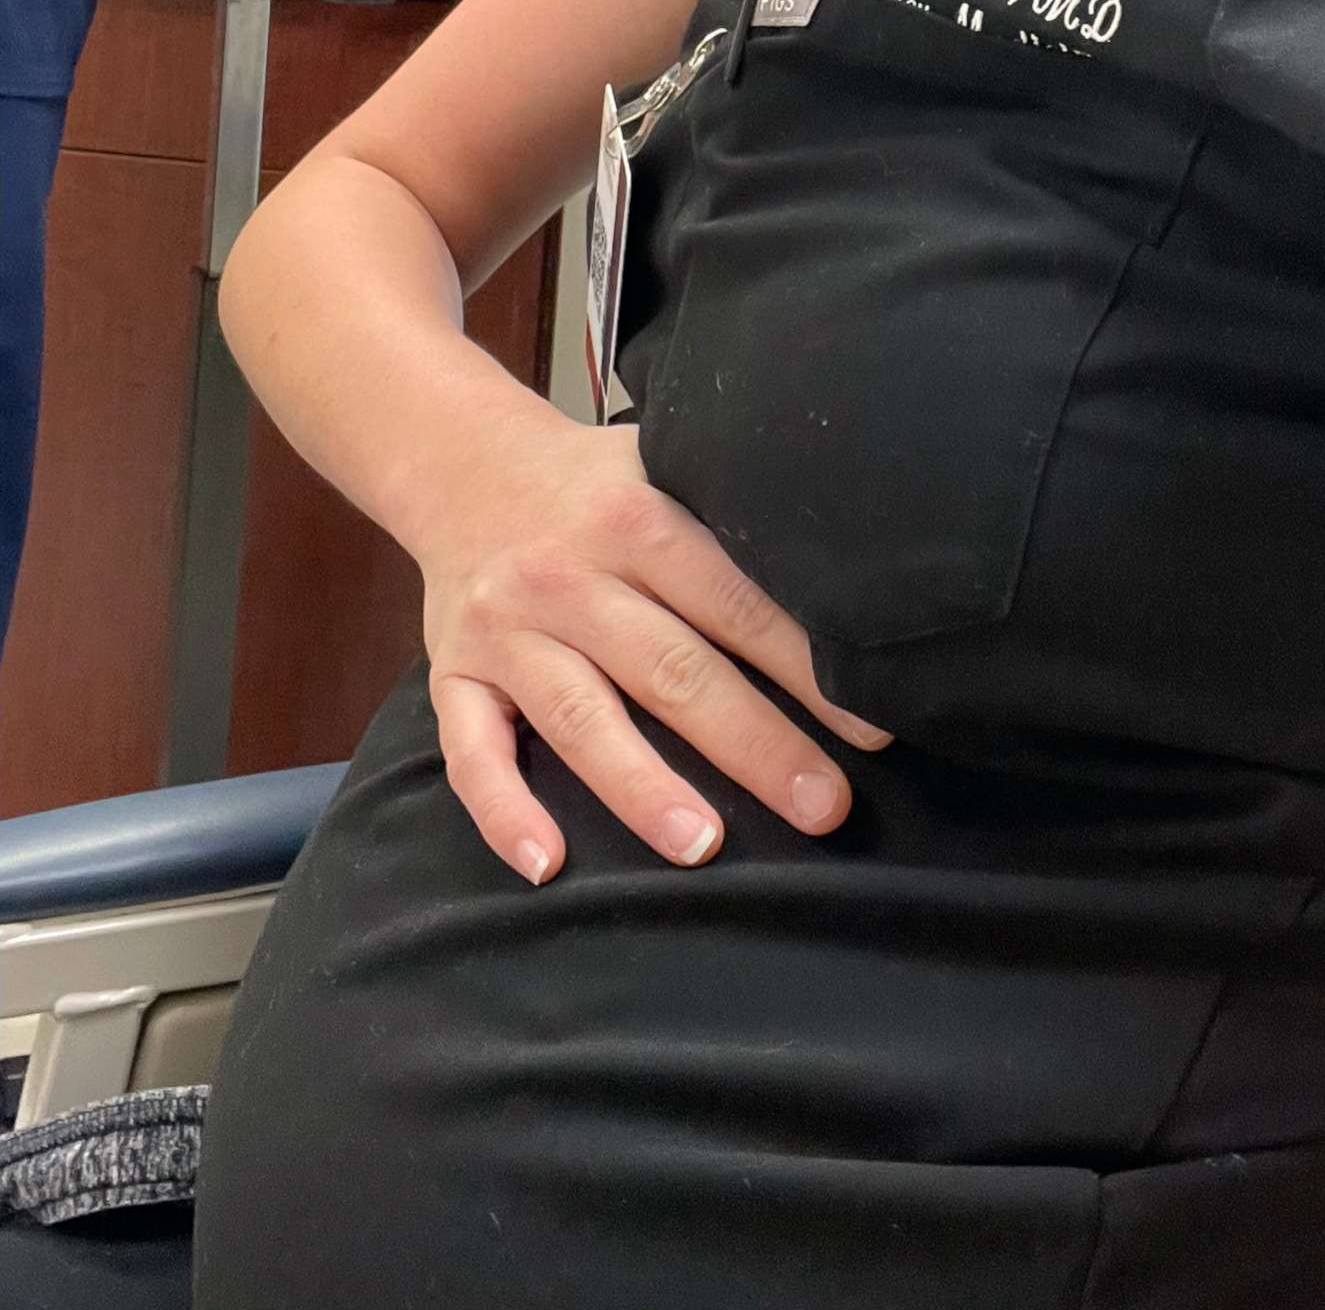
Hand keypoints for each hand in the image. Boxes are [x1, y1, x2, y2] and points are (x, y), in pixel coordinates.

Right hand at [417, 415, 891, 881]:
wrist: (462, 462)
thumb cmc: (596, 484)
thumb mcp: (665, 469)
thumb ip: (730, 523)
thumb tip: (847, 581)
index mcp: (638, 520)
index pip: (735, 602)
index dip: (805, 668)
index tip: (869, 729)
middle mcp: (569, 576)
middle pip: (673, 670)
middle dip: (755, 744)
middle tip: (823, 806)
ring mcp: (507, 629)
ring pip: (582, 719)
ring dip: (643, 788)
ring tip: (704, 847)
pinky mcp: (454, 674)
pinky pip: (472, 753)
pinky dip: (506, 813)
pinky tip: (549, 863)